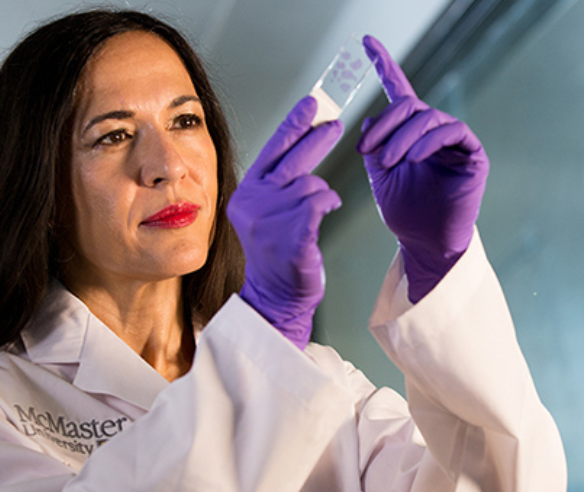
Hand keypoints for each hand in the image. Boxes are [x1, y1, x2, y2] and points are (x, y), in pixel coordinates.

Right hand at [227, 97, 342, 349]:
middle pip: (293, 160)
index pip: (272, 150)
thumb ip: (277, 183)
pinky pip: (321, 202)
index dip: (293, 124)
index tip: (311, 103)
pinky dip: (329, 203)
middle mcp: (254, 203)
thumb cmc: (278, 254)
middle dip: (317, 139)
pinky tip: (328, 210)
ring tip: (316, 213)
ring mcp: (270, 220)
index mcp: (246, 193)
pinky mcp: (291, 236)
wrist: (275, 297)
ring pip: (312, 185)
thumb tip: (303, 142)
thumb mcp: (267, 212)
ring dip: (322, 195)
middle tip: (336, 125)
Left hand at [357, 36, 487, 302]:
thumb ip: (374, 147)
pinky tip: (414, 157)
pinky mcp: (472, 154)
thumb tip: (369, 120)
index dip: (384, 65)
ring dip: (402, 137)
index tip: (366, 41)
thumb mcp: (380, 176)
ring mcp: (455, 140)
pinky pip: (452, 132)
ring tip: (388, 162)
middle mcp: (433, 131)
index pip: (399, 90)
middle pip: (409, 106)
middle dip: (384, 124)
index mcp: (410, 132)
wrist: (426, 243)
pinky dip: (429, 141)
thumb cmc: (404, 212)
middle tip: (365, 150)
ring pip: (427, 118)